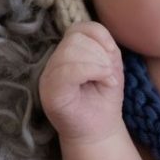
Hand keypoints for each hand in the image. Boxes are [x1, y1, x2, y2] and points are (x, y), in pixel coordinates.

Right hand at [39, 21, 125, 144]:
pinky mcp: (50, 93)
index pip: (78, 28)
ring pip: (70, 51)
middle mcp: (53, 63)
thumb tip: (101, 40)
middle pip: (74, 38)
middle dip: (100, 53)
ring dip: (98, 63)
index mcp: (66, 53)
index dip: (99, 36)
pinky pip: (67, 71)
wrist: (99, 131)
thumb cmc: (103, 98)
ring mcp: (48, 78)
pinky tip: (104, 82)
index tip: (112, 54)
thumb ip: (104, 46)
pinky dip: (92, 71)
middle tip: (110, 74)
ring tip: (107, 80)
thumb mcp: (109, 65)